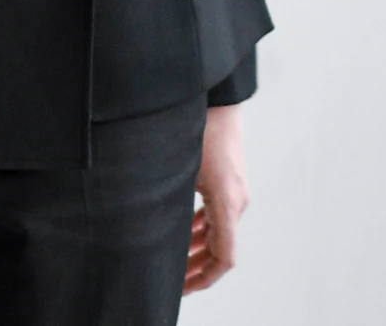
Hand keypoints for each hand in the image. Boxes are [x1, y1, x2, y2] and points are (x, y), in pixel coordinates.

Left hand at [185, 102, 250, 293]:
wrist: (216, 96)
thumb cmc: (198, 128)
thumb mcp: (179, 173)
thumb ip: (171, 208)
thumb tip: (148, 236)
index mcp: (228, 203)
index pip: (225, 258)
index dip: (205, 280)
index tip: (184, 289)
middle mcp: (237, 200)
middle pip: (222, 249)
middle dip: (197, 269)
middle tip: (173, 281)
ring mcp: (236, 189)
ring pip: (220, 232)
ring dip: (199, 249)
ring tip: (174, 259)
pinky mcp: (230, 179)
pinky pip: (220, 214)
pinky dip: (203, 229)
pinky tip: (183, 230)